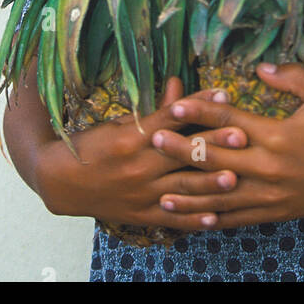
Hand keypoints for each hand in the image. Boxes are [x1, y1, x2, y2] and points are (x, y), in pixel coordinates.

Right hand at [32, 75, 249, 233]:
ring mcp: (141, 193)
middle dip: (214, 145)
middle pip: (182, 154)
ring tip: (235, 178)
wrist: (61, 181)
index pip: (172, 119)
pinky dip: (193, 219)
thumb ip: (155, 110)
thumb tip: (179, 84)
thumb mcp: (121, 123)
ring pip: (181, 188)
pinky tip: (215, 219)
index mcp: (133, 138)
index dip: (199, 106)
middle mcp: (139, 166)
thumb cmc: (93, 145)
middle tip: (243, 136)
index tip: (225, 95)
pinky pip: (171, 219)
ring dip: (210, 184)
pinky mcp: (141, 215)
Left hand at [149, 62, 303, 228]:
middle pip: (216, 157)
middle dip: (181, 149)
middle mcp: (268, 166)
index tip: (175, 104)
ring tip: (161, 192)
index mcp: (276, 134)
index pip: (230, 119)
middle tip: (153, 141)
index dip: (201, 110)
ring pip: (222, 195)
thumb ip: (291, 77)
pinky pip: (238, 218)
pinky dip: (214, 219)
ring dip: (190, 193)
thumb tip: (259, 67)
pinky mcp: (275, 212)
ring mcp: (270, 194)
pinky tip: (193, 220)